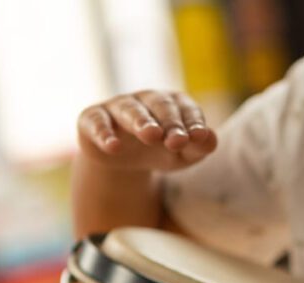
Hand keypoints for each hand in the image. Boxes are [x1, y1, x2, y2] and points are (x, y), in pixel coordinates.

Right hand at [76, 90, 217, 171]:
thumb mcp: (183, 155)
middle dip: (169, 122)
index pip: (186, 109)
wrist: (122, 162)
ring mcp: (118, 106)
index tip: (199, 137)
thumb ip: (199, 147)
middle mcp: (146, 99)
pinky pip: (96, 121)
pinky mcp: (92, 118)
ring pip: (130, 109)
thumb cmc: (160, 151)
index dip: (192, 122)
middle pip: (160, 106)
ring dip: (141, 121)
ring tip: (151, 135)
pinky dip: (104, 132)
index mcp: (172, 103)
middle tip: (176, 139)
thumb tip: (211, 138)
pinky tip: (112, 146)